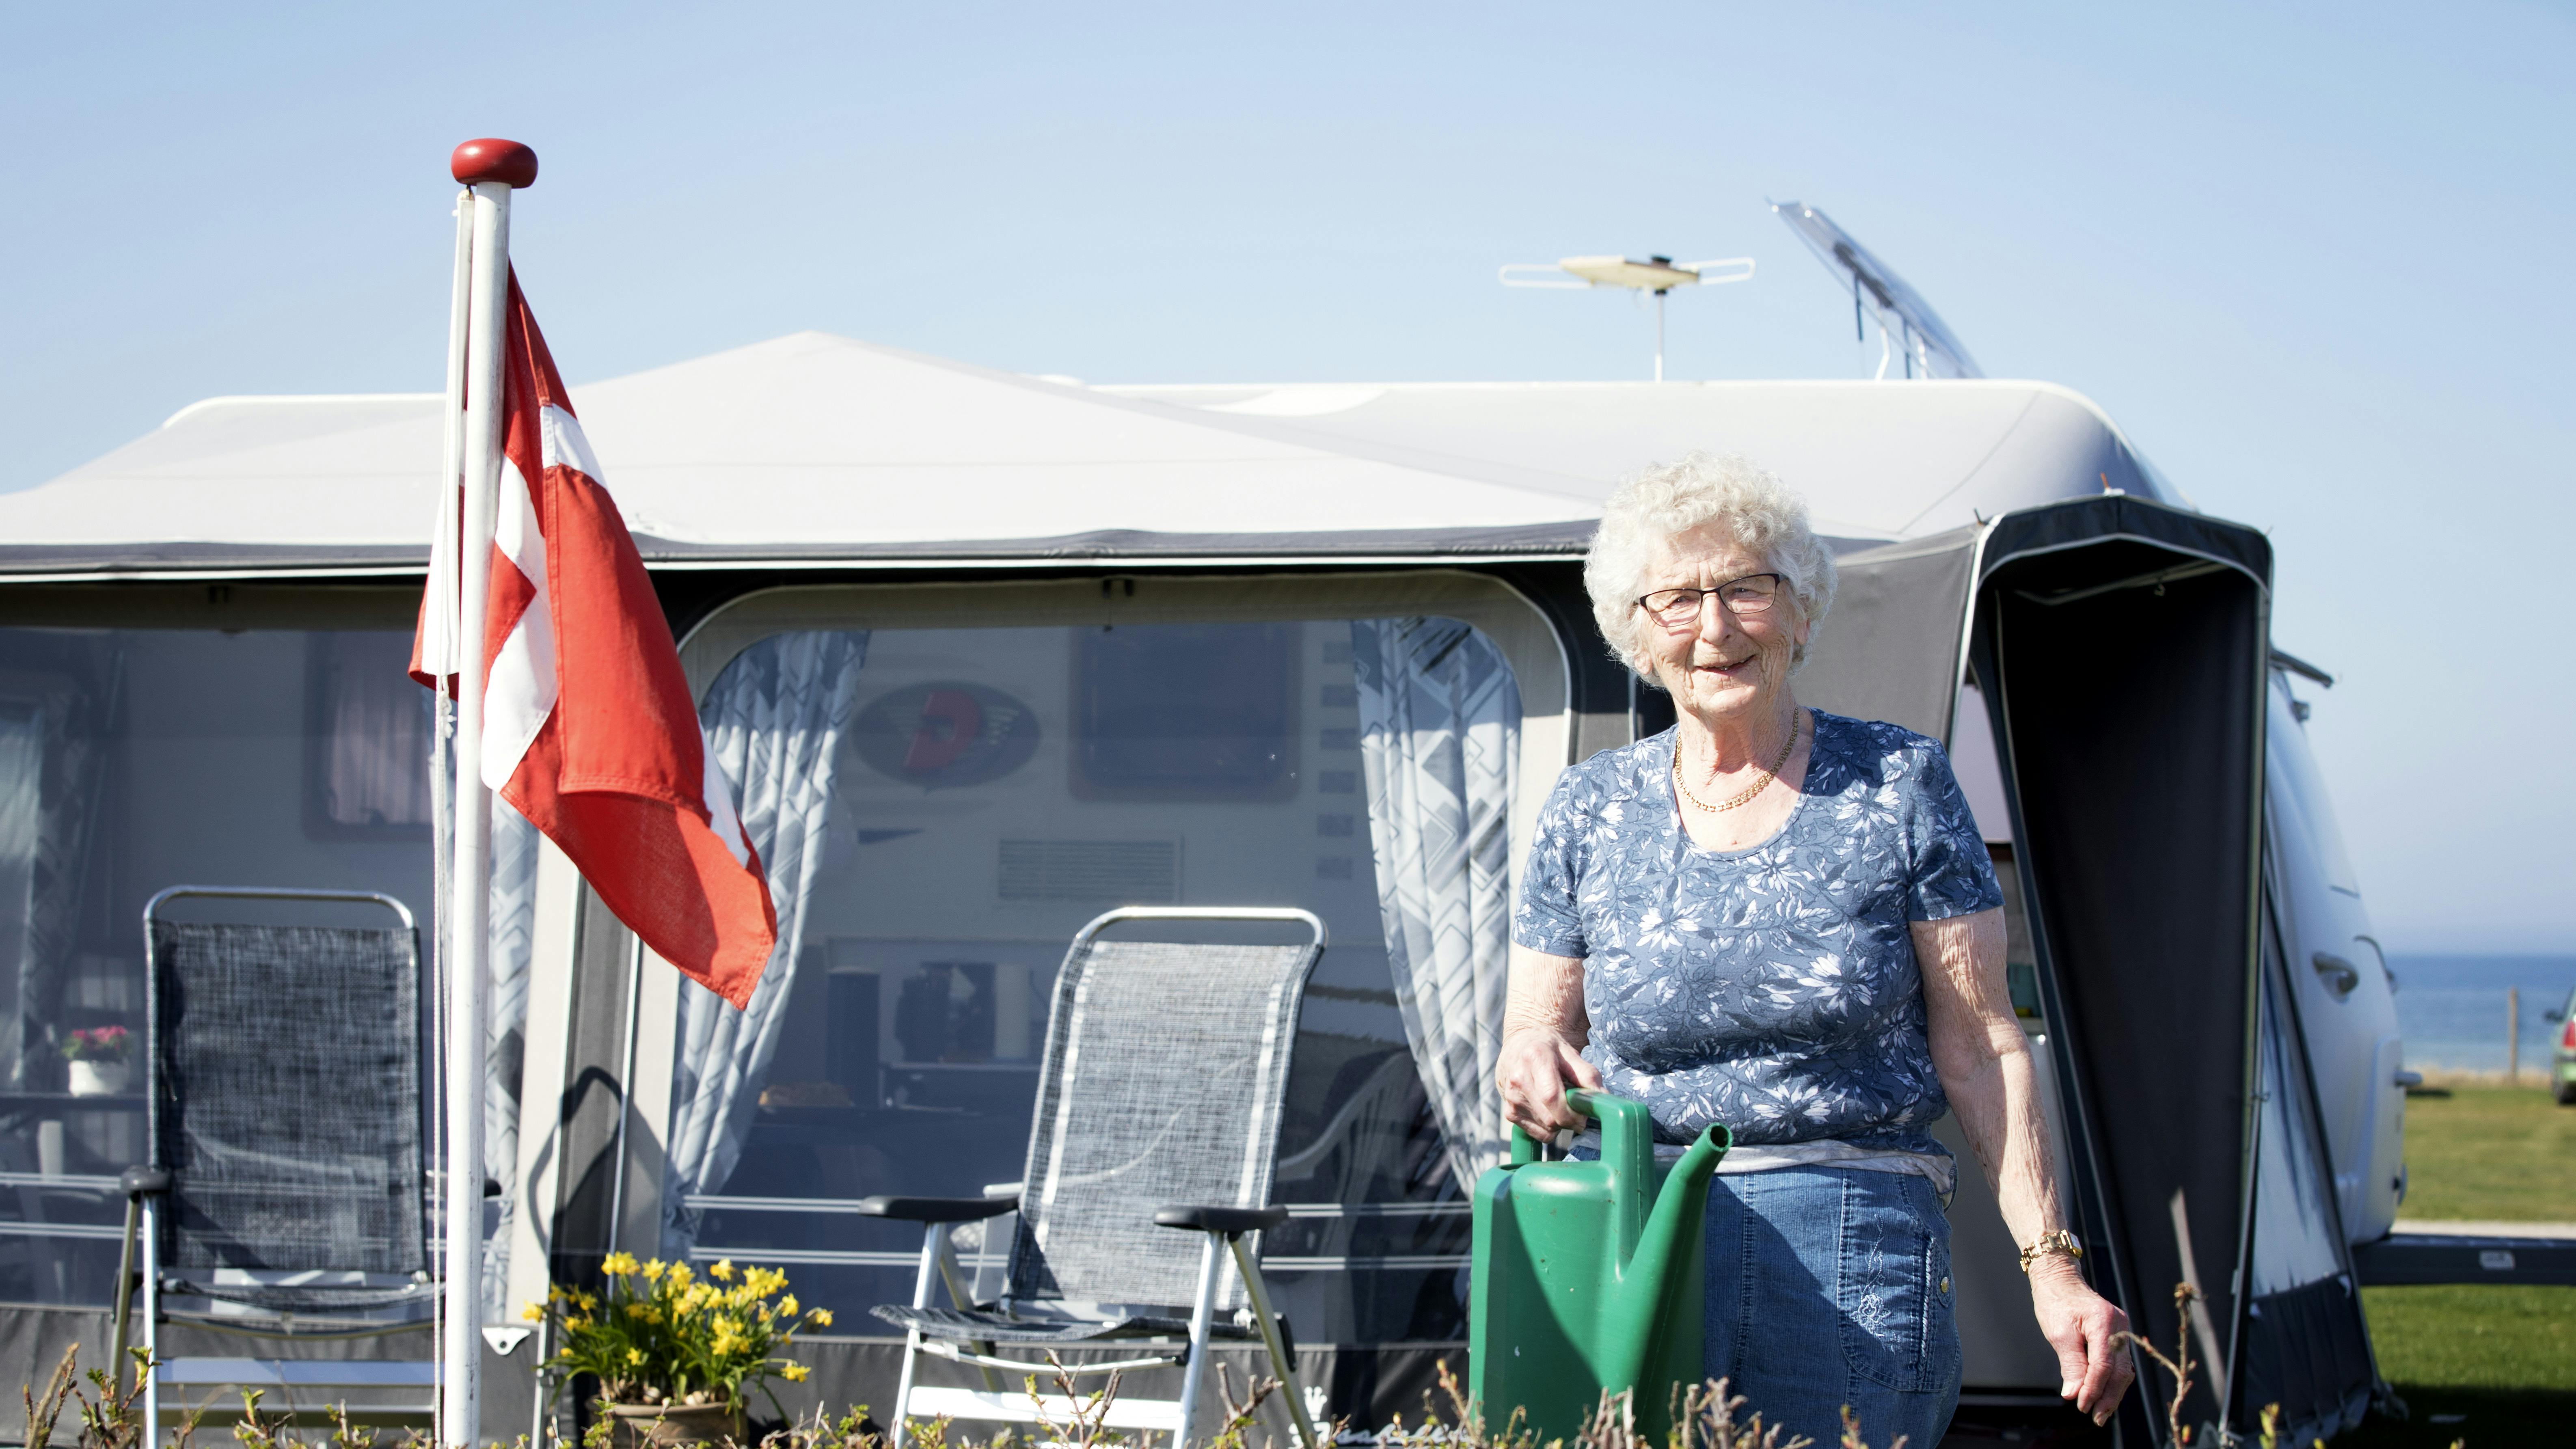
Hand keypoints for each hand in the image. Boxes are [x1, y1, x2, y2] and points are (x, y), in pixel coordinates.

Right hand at [1497, 1026, 1600, 1142]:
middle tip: (1578, 1110)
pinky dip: (1550, 1129)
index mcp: (1535, 1057)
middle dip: (1571, 1120)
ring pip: (1547, 1128)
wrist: (1521, 1045)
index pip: (1551, 1096)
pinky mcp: (1509, 1112)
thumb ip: (1588, 1076)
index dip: (1572, 1113)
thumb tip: (1603, 1100)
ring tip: (1561, 1104)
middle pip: (1550, 1118)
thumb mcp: (1571, 1054)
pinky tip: (1549, 1110)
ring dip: (1561, 1123)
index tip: (1585, 1115)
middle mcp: (1518, 1078)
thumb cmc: (1550, 1049)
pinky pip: (1538, 1134)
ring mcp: (1511, 1097)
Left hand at [2029, 1256, 2133, 1424]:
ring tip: (2101, 1413)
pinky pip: (2120, 1362)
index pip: (2104, 1365)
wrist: (2059, 1279)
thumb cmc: (2055, 1301)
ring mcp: (2122, 1329)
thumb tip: (2073, 1394)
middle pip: (2120, 1370)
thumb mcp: (2059, 1333)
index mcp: (2104, 1322)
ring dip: (2113, 1393)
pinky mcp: (2118, 1334)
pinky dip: (2112, 1380)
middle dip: (2108, 1397)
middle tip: (2097, 1418)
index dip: (2094, 1389)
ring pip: (2123, 1369)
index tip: (2081, 1405)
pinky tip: (2104, 1395)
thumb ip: (2071, 1364)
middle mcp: (2119, 1325)